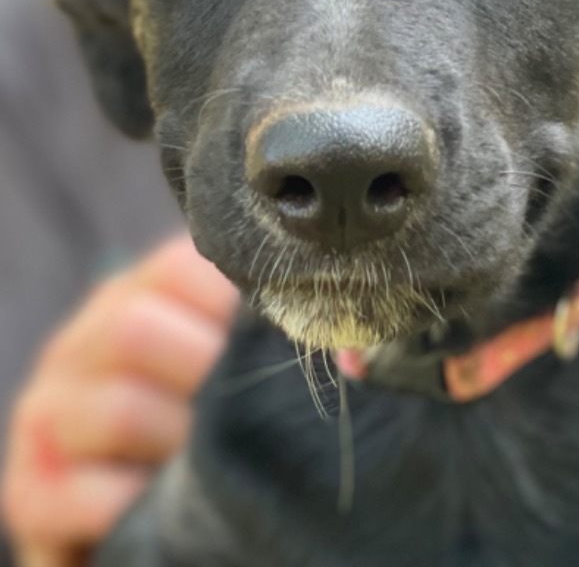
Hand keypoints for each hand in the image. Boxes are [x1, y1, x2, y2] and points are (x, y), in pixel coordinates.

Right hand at [1, 233, 237, 566]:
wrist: (128, 511)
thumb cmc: (199, 421)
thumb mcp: (221, 363)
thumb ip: (258, 336)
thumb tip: (349, 350)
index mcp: (134, 296)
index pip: (178, 266)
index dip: (232, 305)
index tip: (270, 343)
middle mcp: (82, 341)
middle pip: (136, 330)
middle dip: (205, 376)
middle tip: (241, 412)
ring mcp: (49, 410)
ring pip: (118, 410)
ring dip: (179, 446)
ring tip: (211, 464)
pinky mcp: (31, 486)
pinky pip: (80, 491)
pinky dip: (134, 503)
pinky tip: (165, 505)